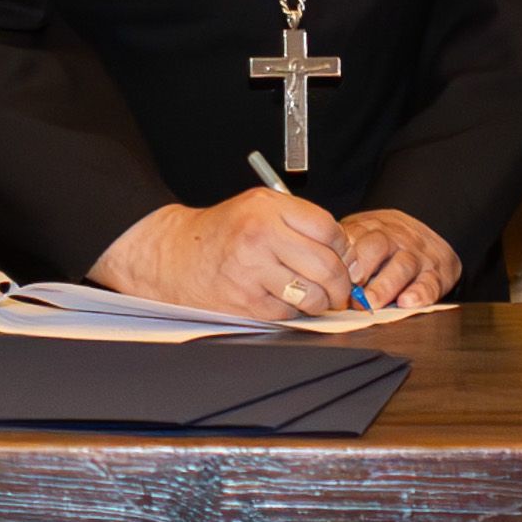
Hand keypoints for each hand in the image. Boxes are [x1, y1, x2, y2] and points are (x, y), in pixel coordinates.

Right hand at [92, 189, 353, 319]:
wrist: (176, 255)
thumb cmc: (224, 232)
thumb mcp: (259, 208)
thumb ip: (300, 222)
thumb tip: (345, 254)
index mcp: (267, 208)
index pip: (328, 229)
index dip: (343, 248)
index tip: (343, 258)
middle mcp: (260, 236)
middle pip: (326, 266)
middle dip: (341, 284)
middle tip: (340, 288)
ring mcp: (252, 271)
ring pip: (311, 295)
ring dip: (320, 302)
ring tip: (315, 297)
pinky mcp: (246, 301)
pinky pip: (288, 313)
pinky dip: (292, 311)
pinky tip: (282, 299)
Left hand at [335, 209, 460, 310]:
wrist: (436, 227)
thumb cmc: (390, 240)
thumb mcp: (366, 233)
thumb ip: (346, 247)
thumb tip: (320, 265)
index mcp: (374, 228)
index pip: (358, 235)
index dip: (346, 254)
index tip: (335, 270)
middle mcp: (397, 239)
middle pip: (379, 246)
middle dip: (364, 266)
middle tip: (351, 286)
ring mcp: (419, 256)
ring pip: (403, 266)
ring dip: (385, 286)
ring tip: (371, 302)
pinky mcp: (438, 274)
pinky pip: (431, 283)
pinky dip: (420, 294)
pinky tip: (407, 302)